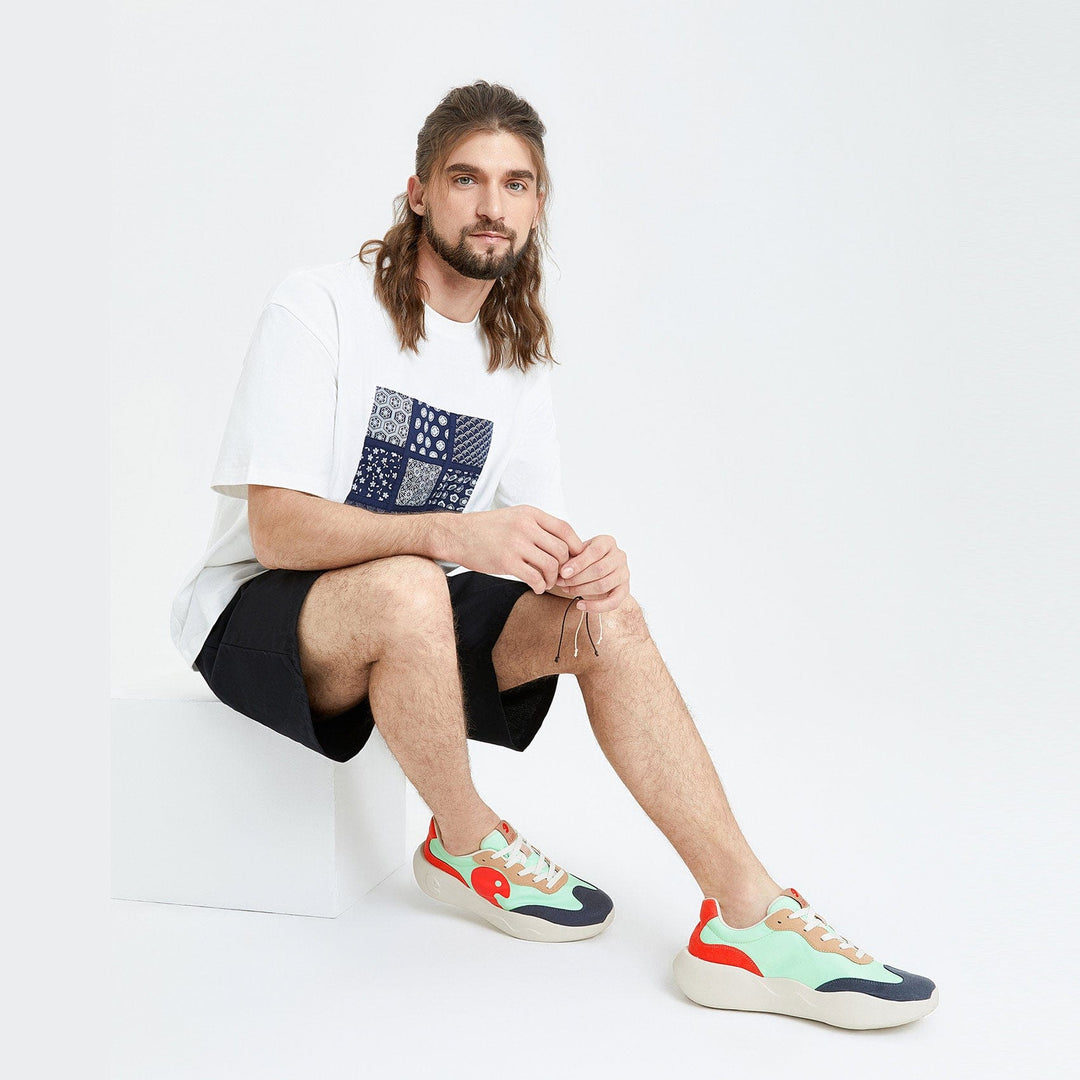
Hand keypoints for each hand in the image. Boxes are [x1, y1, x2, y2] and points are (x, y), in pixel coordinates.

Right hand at [444, 506, 585, 594]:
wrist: (456, 534)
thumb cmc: (487, 529)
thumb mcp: (514, 517)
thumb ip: (537, 527)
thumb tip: (564, 544)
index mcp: (530, 513)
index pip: (564, 529)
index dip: (575, 546)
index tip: (574, 558)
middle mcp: (525, 526)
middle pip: (561, 550)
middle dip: (564, 566)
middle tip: (559, 575)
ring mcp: (515, 544)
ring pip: (551, 565)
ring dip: (552, 579)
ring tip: (546, 582)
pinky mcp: (506, 562)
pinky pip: (535, 578)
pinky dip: (540, 586)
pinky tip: (536, 587)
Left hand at [551, 534, 629, 613]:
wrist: (597, 571)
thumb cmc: (584, 560)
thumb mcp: (577, 552)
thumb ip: (570, 558)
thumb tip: (560, 571)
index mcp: (608, 542)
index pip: (595, 551)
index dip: (578, 563)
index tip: (562, 573)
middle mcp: (619, 556)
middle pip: (599, 569)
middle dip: (577, 578)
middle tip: (561, 583)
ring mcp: (624, 573)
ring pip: (603, 585)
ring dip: (582, 590)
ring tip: (568, 591)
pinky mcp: (625, 590)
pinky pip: (612, 602)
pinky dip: (595, 606)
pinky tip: (580, 606)